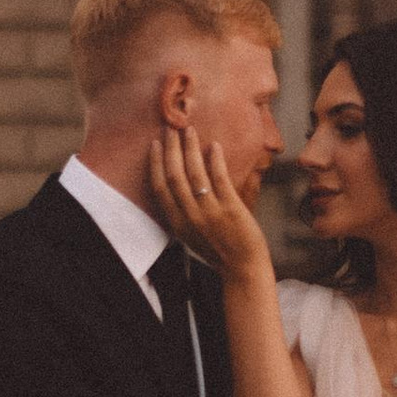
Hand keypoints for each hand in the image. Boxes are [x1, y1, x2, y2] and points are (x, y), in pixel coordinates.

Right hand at [149, 127, 272, 289]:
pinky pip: (219, 179)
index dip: (155, 163)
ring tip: (190, 131)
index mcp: (177, 223)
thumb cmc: (218, 250)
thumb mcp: (190, 234)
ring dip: (190, 149)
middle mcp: (189, 217)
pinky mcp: (230, 209)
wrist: (242, 268)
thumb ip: (183, 212)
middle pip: (174, 175)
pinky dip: (215, 160)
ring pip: (194, 174)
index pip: (159, 188)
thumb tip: (180, 184)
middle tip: (170, 128)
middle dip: (170, 149)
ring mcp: (209, 212)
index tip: (154, 144)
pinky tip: (213, 146)